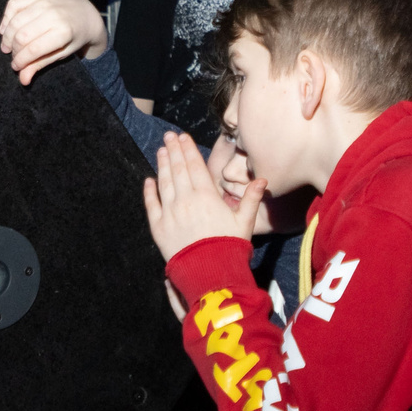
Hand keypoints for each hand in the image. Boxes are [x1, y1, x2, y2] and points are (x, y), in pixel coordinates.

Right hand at [0, 0, 107, 82]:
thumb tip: (23, 81)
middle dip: (13, 50)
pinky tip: (6, 28)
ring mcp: (45, 1)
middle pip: (21, 35)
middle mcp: (54, 14)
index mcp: (63, 32)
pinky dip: (6, 17)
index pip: (33, 49)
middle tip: (13, 55)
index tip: (16, 66)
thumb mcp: (62, 53)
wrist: (84, 13)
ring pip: (15, 20)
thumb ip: (41, 64)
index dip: (20, 60)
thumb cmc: (73, 37)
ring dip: (7, 36)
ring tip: (8, 46)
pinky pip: (14, 4)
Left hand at [143, 132, 264, 259]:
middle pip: (178, 170)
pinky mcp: (159, 228)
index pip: (195, 166)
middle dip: (173, 151)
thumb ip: (251, 199)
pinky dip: (149, 191)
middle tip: (168, 136)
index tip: (183, 137)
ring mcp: (170, 213)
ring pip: (164, 183)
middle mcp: (186, 200)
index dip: (188, 150)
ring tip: (160, 150)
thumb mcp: (245, 222)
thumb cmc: (230, 247)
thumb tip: (263, 179)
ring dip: (161, 165)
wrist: (210, 273)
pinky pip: (151, 205)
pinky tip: (148, 180)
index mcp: (206, 196)